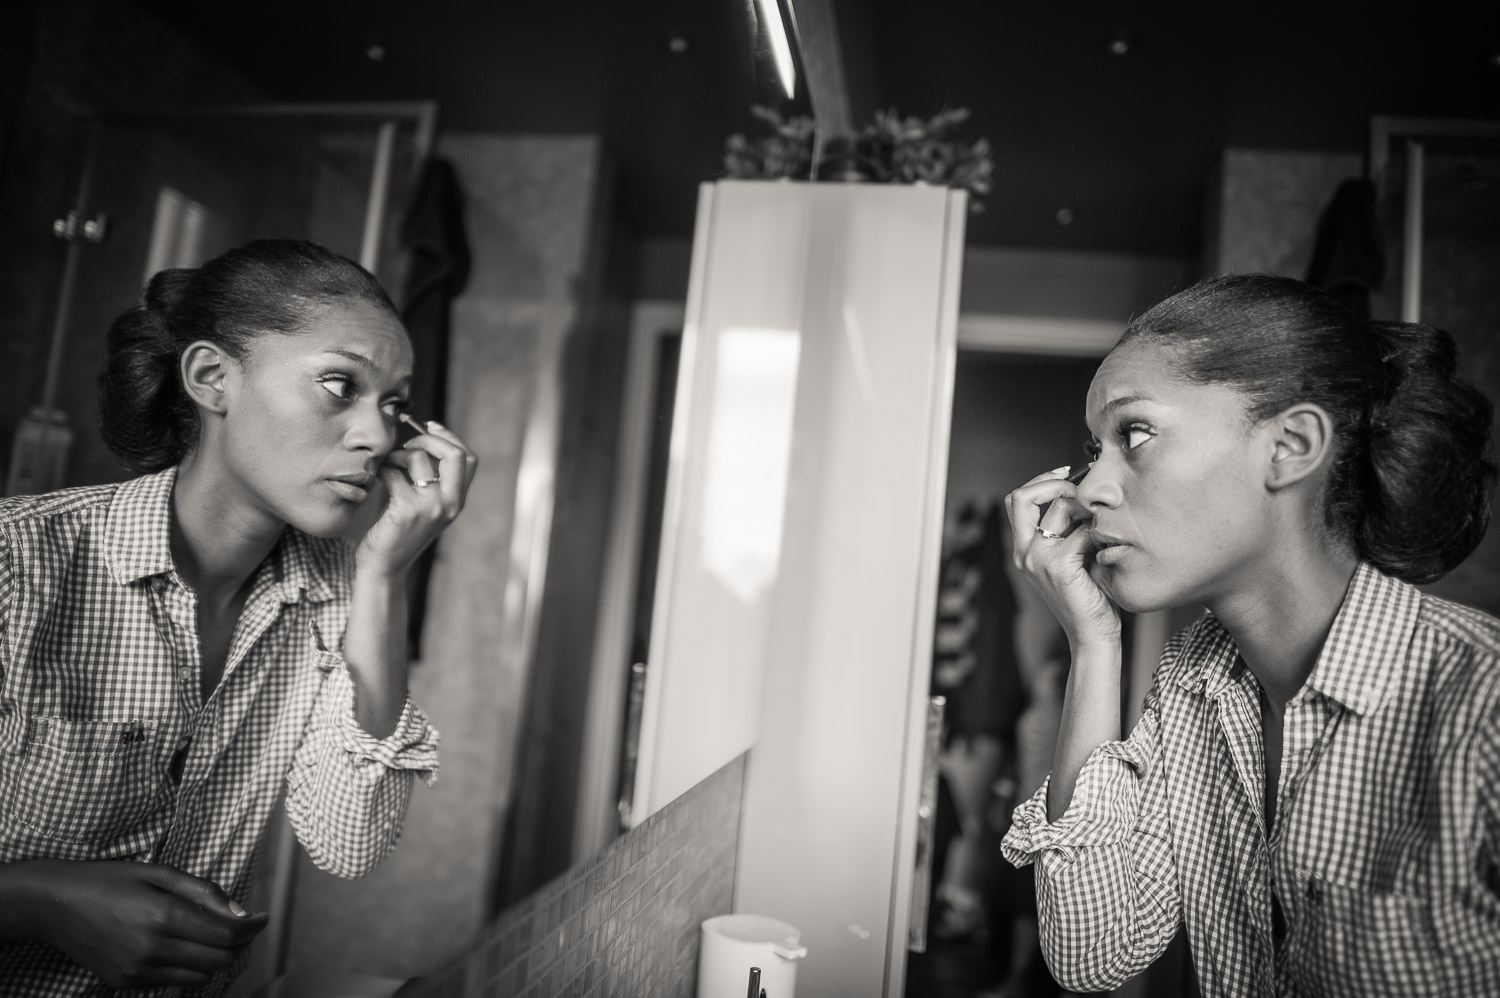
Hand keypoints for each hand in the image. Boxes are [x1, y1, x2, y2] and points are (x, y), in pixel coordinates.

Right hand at [23, 859, 267, 989]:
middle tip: (243, 926)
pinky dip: (190, 968)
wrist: (56, 905)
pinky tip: (186, 948)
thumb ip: (203, 892)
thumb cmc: (109, 881)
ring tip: (215, 937)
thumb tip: (239, 912)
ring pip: (200, 977)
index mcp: (163, 916)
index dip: (253, 928)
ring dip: (217, 959)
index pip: (226, 934)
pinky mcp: (125, 983)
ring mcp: (137, 971)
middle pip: (219, 959)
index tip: (264, 918)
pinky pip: (174, 983)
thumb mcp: (160, 872)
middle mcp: (151, 949)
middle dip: (239, 943)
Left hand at [356, 419, 477, 577]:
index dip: (449, 437)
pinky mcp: (406, 509)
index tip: (429, 426)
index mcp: (457, 501)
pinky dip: (381, 469)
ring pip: (417, 457)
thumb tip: (421, 438)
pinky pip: (393, 472)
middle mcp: (450, 503)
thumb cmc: (399, 534)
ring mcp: (431, 507)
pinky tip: (375, 480)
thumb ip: (432, 480)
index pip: (468, 458)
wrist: (385, 568)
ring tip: (387, 467)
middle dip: (429, 438)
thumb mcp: (426, 507)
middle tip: (408, 442)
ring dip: (397, 455)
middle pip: (454, 453)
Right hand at [1003, 465, 1119, 650]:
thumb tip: (1085, 495)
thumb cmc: (1088, 597)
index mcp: (1024, 549)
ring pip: (1060, 506)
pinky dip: (1101, 532)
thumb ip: (1069, 530)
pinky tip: (1110, 546)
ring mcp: (1038, 558)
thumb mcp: (1072, 557)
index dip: (1041, 481)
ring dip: (1087, 506)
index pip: (1018, 500)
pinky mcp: (1059, 565)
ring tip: (1105, 522)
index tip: (1066, 474)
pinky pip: (1083, 530)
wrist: (1092, 634)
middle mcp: (1024, 552)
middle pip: (1022, 496)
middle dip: (1054, 482)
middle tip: (1081, 488)